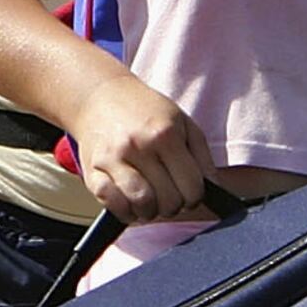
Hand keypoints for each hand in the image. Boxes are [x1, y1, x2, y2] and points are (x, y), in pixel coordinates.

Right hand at [64, 73, 212, 224]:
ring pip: (142, 206)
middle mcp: (139, 145)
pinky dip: (125, 211)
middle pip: (169, 201)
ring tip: (152, 200)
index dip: (196, 197)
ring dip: (151, 211)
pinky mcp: (92, 171)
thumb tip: (214, 188)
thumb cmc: (145, 111)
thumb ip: (201, 156)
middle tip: (170, 196)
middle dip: (175, 205)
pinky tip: (131, 202)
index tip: (190, 194)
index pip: (192, 187)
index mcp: (165, 134)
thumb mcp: (182, 122)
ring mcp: (113, 159)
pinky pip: (113, 204)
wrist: (99, 94)